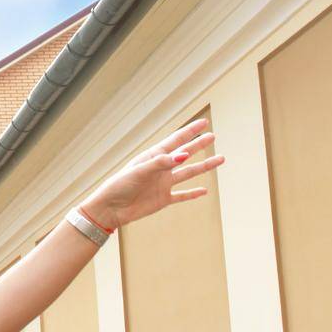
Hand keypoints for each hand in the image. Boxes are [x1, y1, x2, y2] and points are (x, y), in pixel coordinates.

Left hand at [83, 117, 224, 230]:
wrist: (110, 209)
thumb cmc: (120, 186)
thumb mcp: (140, 171)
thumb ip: (161, 163)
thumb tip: (183, 155)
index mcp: (153, 157)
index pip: (176, 140)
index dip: (190, 131)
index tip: (204, 122)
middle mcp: (160, 168)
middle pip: (185, 154)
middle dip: (199, 145)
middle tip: (213, 136)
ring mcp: (163, 184)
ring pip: (188, 173)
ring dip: (204, 166)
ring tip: (220, 159)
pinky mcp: (163, 199)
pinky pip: (182, 195)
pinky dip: (193, 194)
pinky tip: (204, 191)